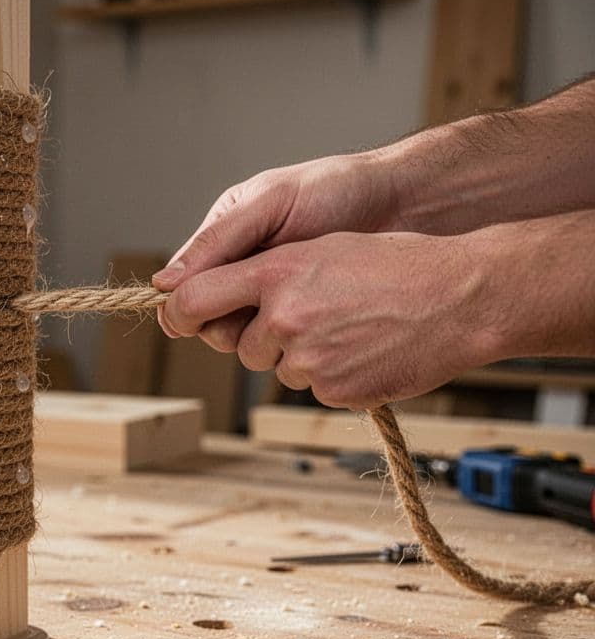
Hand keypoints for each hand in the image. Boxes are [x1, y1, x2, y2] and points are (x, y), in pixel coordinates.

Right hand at [155, 152, 399, 348]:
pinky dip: (288, 341)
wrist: (407, 202)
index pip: (188, 287)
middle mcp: (245, 270)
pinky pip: (282, 343)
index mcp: (226, 237)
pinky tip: (311, 325)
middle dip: (227, 323)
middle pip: (211, 319)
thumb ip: (219, 241)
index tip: (196, 318)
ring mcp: (276, 296)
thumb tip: (165, 283)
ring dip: (258, 334)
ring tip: (292, 313)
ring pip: (244, 337)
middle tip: (258, 311)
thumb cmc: (338, 189)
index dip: (187, 306)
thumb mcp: (270, 205)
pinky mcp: (307, 316)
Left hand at [159, 231, 499, 408]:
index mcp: (276, 272)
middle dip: (265, 338)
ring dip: (301, 357)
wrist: (462, 298)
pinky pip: (313, 389)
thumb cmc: (398, 264)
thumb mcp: (324, 248)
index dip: (178, 313)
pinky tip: (367, 351)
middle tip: (311, 318)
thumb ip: (266, 272)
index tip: (176, 317)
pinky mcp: (332, 391)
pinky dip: (333, 376)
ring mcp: (308, 358)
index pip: (193, 300)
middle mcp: (284, 316)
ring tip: (351, 329)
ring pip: (278, 369)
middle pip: (240, 345)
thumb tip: (217, 293)